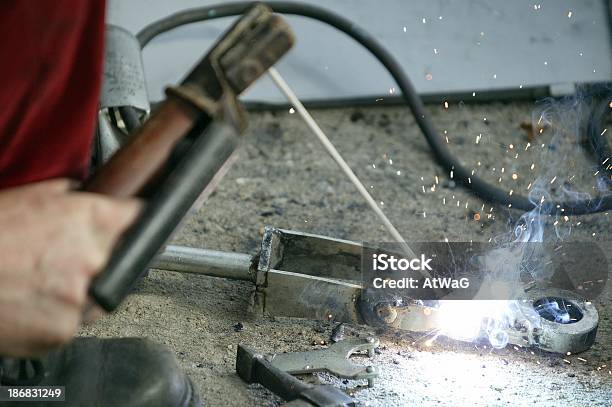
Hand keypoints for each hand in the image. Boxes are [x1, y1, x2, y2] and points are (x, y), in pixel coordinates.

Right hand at [0, 179, 140, 356]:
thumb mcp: (30, 197)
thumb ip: (72, 198)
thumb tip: (91, 197)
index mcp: (91, 220)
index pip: (140, 216)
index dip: (141, 218)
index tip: (144, 220)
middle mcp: (95, 258)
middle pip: (122, 257)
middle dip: (103, 255)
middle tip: (65, 256)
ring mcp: (82, 298)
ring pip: (99, 292)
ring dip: (80, 286)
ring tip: (40, 279)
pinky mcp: (65, 331)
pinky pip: (75, 321)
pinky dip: (59, 313)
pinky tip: (33, 300)